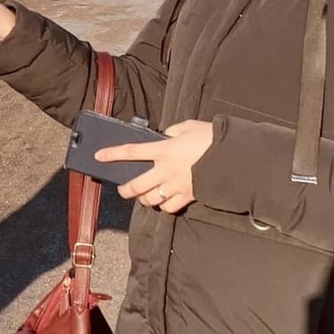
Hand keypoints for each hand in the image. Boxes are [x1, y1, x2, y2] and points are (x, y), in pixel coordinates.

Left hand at [96, 120, 214, 212]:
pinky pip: (169, 207)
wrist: (233, 158)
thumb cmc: (211, 139)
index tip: (99, 156)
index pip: (132, 151)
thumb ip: (173, 131)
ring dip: (144, 199)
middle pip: (136, 186)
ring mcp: (176, 186)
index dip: (113, 154)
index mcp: (164, 150)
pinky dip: (164, 206)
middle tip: (123, 189)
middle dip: (125, 190)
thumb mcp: (190, 126)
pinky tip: (164, 201)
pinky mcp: (188, 196)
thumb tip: (166, 136)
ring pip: (150, 200)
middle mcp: (166, 170)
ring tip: (144, 196)